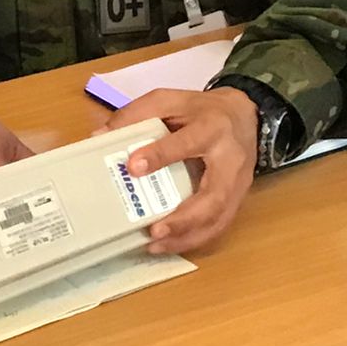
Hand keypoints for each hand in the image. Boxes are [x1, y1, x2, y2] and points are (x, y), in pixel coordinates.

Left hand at [96, 87, 258, 253]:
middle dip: (183, 218)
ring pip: (218, 218)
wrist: (244, 116)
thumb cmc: (201, 110)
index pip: (187, 143)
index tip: (133, 167)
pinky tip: (169, 245)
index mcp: (211, 127)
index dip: (161, 155)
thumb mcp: (169, 100)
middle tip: (154, 231)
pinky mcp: (237, 200)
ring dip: (186, 237)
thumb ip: (137, 114)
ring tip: (156, 245)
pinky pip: (218, 226)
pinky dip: (193, 240)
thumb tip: (101, 136)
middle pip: (213, 195)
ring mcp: (237, 184)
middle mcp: (229, 159)